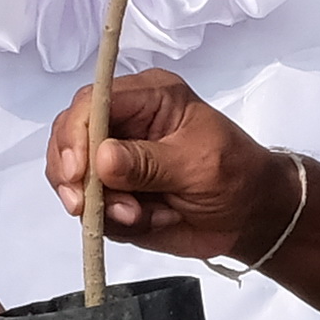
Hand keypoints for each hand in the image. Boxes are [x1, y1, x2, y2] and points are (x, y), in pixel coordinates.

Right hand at [43, 67, 287, 260]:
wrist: (251, 217)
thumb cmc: (237, 176)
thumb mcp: (198, 165)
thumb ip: (148, 163)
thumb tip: (100, 159)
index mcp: (148, 97)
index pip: (92, 102)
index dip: (75, 134)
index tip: (77, 172)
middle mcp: (124, 122)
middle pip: (68, 136)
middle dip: (74, 175)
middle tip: (89, 207)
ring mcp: (113, 160)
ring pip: (71, 177)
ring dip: (98, 204)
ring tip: (139, 217)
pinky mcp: (113, 193)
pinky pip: (90, 208)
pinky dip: (112, 222)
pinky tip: (147, 221)